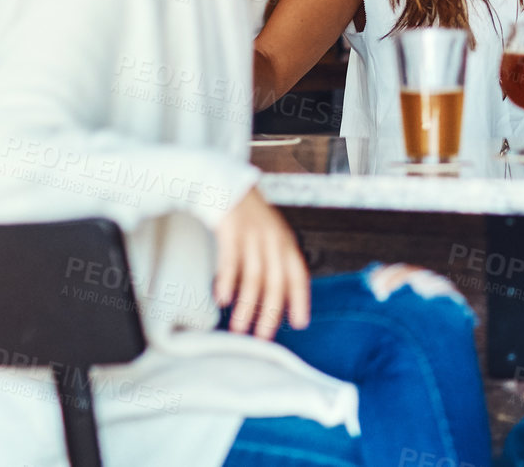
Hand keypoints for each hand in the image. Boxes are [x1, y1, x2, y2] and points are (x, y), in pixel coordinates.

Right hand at [214, 187, 310, 338]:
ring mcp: (253, 234)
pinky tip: (223, 299)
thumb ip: (274, 263)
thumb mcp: (270, 237)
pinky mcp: (231, 229)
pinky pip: (230, 260)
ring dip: (247, 306)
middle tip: (263, 338)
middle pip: (276, 281)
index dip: (300, 300)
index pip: (298, 275)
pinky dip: (228, 281)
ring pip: (254, 276)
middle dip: (270, 313)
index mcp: (285, 242)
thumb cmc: (249, 218)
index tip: (299, 324)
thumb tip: (276, 299)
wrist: (226, 185)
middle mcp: (273, 239)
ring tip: (239, 328)